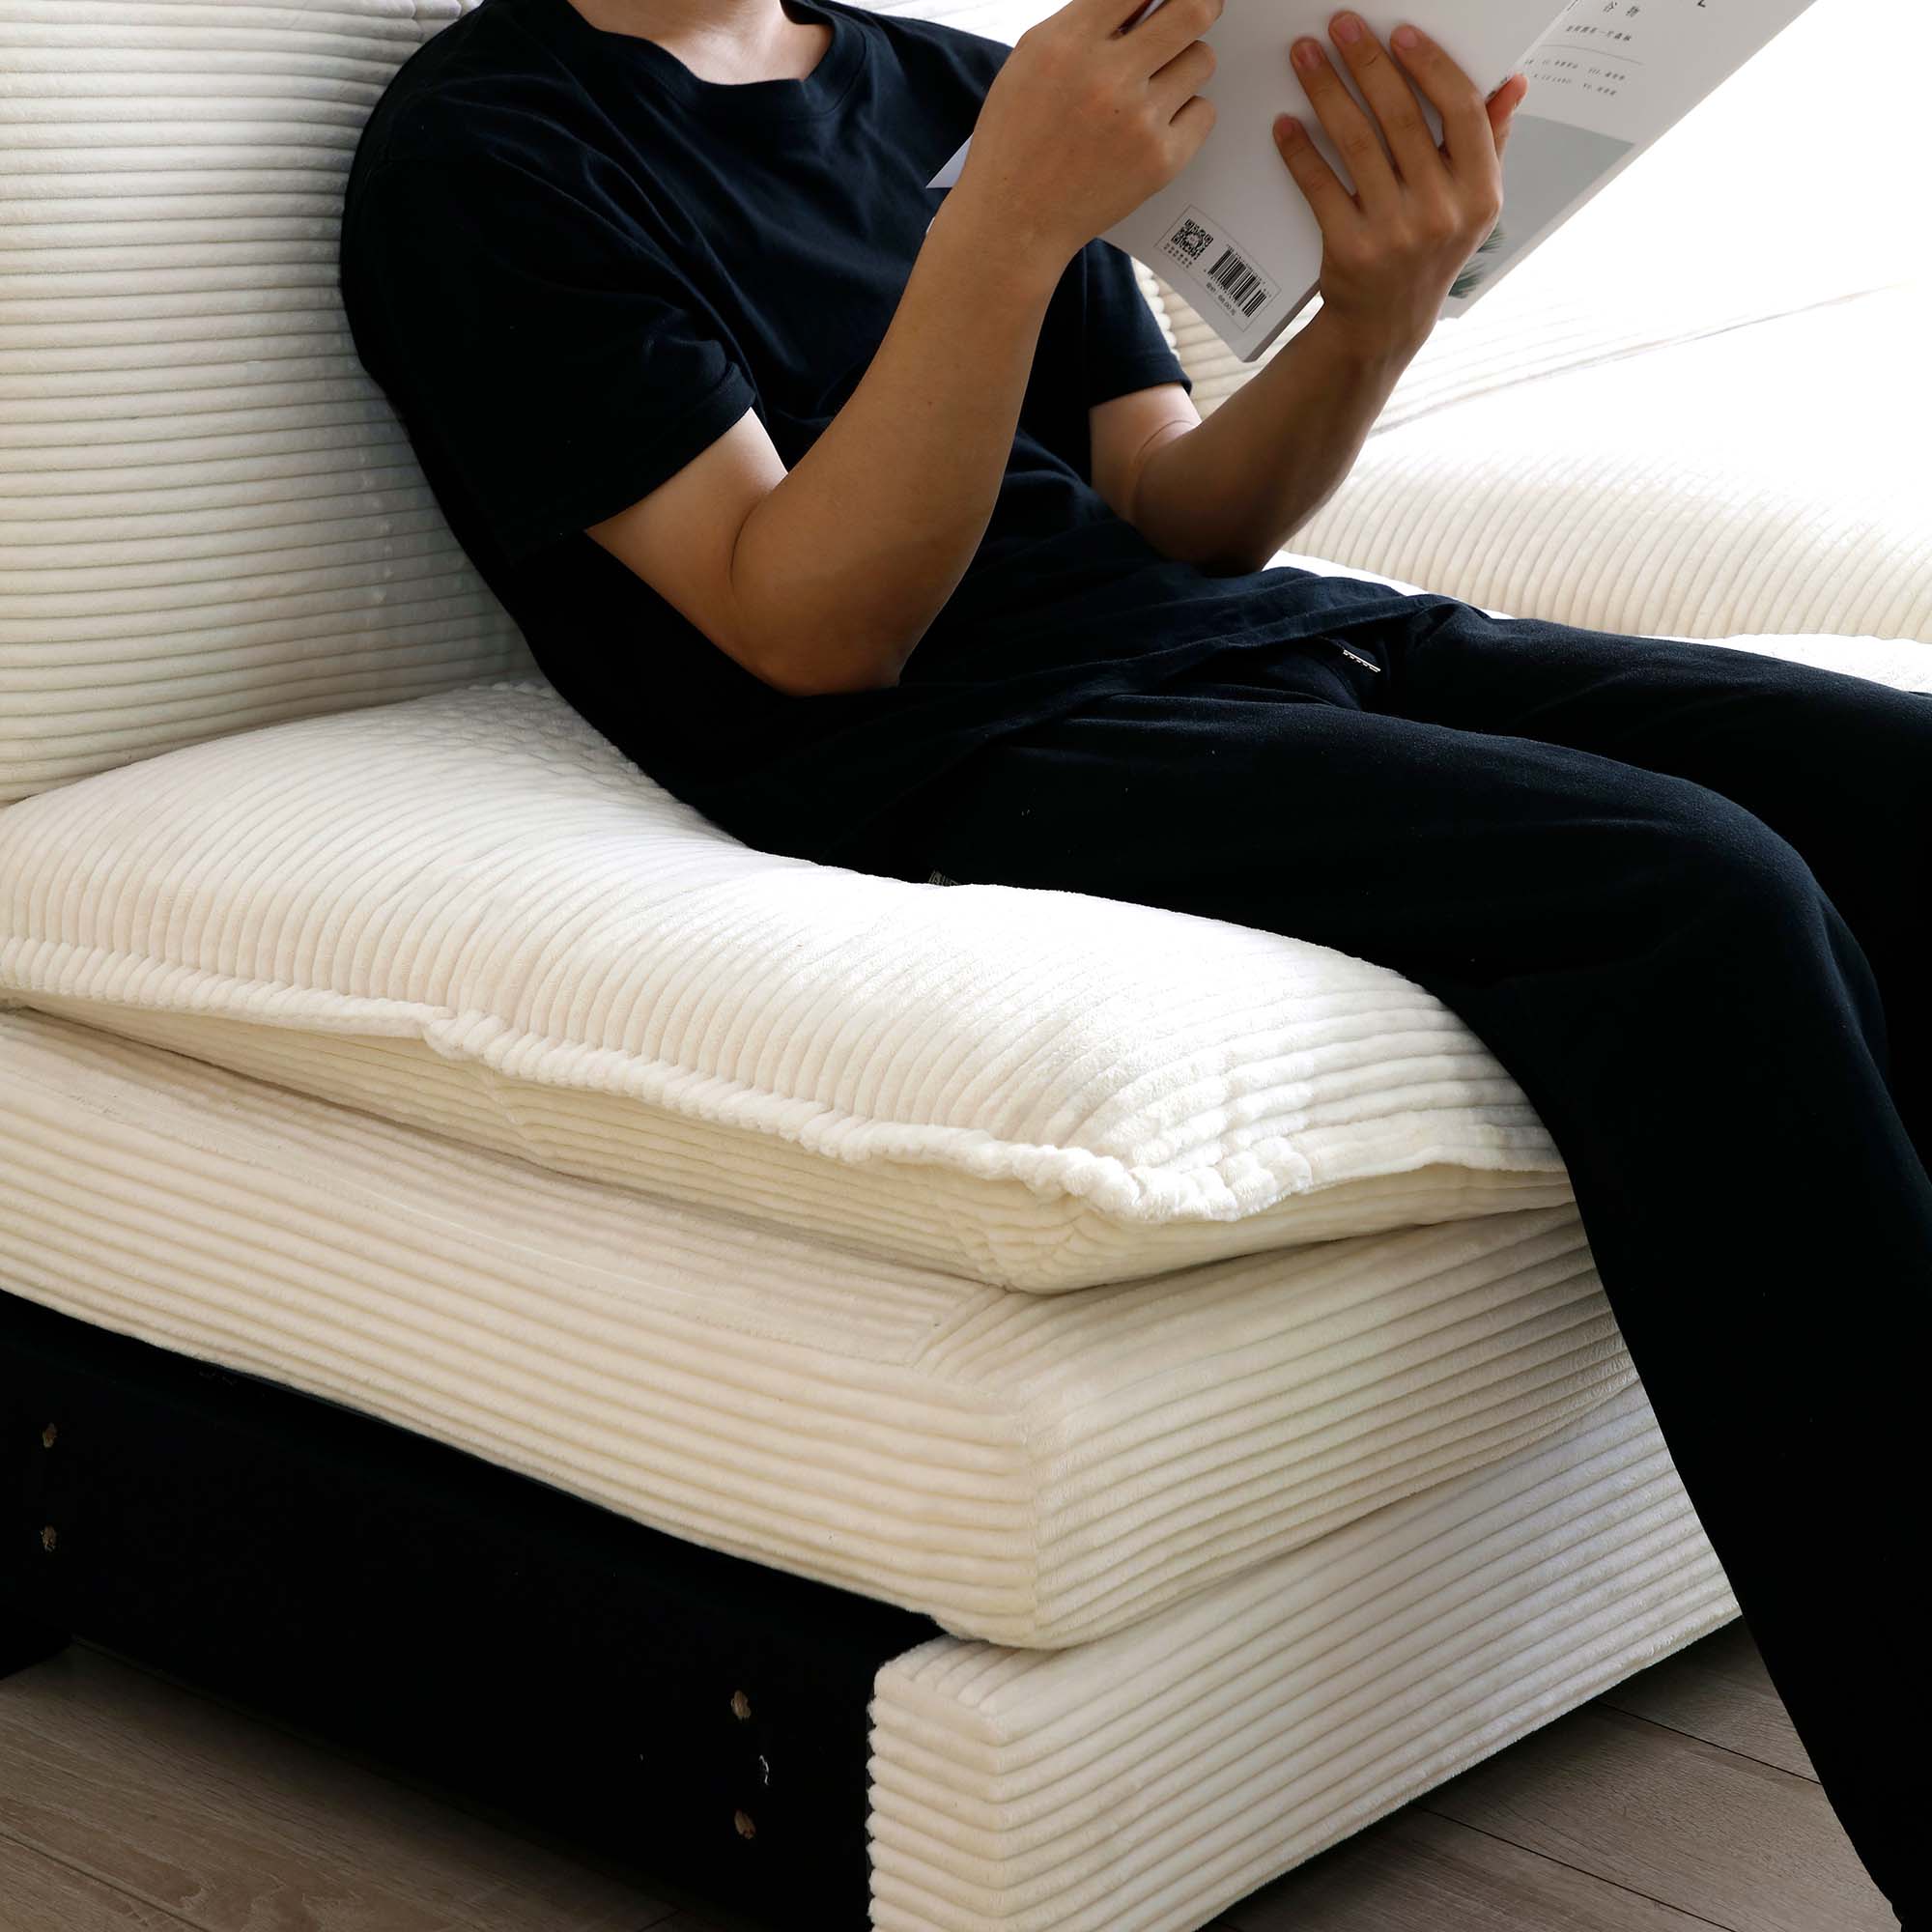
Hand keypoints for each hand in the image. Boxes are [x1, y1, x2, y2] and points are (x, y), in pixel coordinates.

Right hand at [957, 0, 1224, 268]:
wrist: (1016, 220)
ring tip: (1154, 85)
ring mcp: (1139, 122)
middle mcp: (1107, 78)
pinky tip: (1154, 125)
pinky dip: (1186, 114)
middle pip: (1193, 11)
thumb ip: (1083, 23)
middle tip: (1200, 7)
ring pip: (1201, 60)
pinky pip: (1203, 111)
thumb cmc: (1019, 139)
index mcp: (1068, 43)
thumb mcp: (1031, 61)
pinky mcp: (1161, 160)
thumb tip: (1143, 2)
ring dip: (1184, 64)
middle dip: (1200, 4)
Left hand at [1273, 13, 1526, 352]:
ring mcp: (1394, 234)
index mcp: (1480, 193)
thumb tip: (1512, 83)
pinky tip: (1286, 121)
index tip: (1399, 32)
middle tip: (1340, 25)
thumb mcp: (1473, 204)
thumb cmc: (1430, 250)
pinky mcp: (1350, 250)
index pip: (1460, 111)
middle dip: (1366, 62)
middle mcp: (1441, 212)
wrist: (1387, 322)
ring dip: (1325, 91)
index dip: (1430, 66)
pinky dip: (1300, 150)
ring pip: (1356, 144)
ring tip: (1304, 56)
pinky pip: (1320, 186)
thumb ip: (1489, 142)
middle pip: (1400, 118)